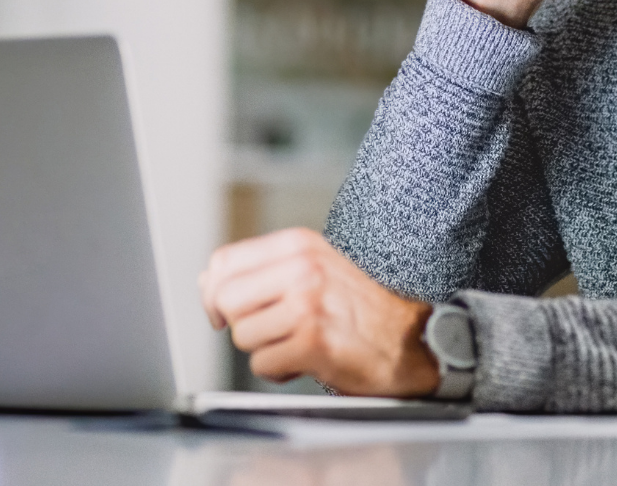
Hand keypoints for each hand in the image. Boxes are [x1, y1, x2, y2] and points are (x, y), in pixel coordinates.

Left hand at [199, 229, 438, 395]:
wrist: (411, 340)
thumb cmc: (357, 309)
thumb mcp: (312, 271)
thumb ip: (260, 272)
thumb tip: (206, 282)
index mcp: (298, 245)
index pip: (223, 262)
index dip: (215, 293)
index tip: (227, 311)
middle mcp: (302, 268)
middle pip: (225, 299)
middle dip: (242, 324)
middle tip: (271, 330)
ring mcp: (307, 304)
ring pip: (242, 335)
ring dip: (264, 349)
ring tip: (296, 343)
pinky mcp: (313, 341)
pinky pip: (262, 364)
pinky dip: (279, 371)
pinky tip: (306, 360)